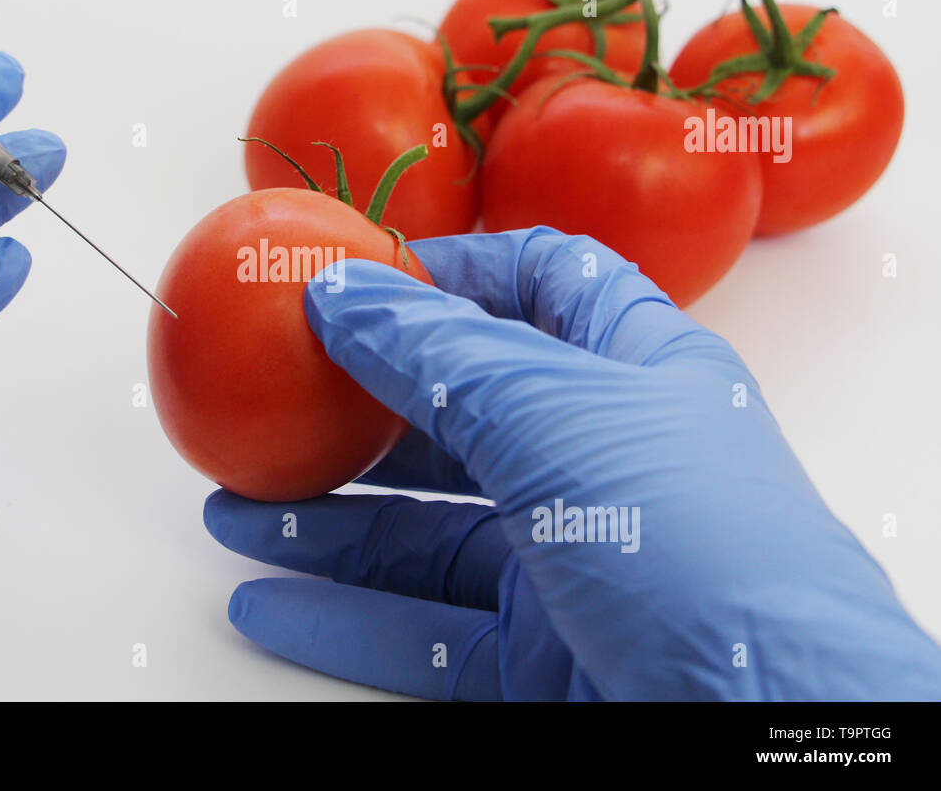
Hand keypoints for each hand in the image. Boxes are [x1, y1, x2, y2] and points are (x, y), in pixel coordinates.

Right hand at [204, 229, 940, 699]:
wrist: (769, 730)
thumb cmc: (698, 547)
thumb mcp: (554, 416)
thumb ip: (437, 354)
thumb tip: (341, 292)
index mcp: (634, 373)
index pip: (546, 287)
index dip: (455, 273)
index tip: (361, 281)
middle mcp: (601, 462)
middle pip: (460, 416)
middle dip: (358, 411)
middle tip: (272, 403)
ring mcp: (570, 564)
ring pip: (425, 534)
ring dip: (326, 524)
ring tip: (234, 509)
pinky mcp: (541, 657)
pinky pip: (422, 630)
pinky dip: (343, 620)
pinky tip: (271, 604)